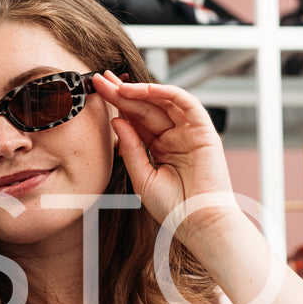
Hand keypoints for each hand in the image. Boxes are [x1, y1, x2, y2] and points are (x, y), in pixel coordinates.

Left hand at [92, 71, 240, 241]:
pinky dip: (168, 94)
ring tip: (117, 85)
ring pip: (164, 102)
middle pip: (146, 108)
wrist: (199, 223)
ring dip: (141, 91)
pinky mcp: (204, 131)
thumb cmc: (174, 208)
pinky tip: (147, 89)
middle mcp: (175, 137)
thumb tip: (117, 121)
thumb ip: (130, 148)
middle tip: (101, 80)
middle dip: (123, 93)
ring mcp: (190, 133)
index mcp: (160, 148)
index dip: (118, 105)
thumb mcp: (142, 177)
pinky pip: (187, 105)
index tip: (97, 92)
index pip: (136, 120)